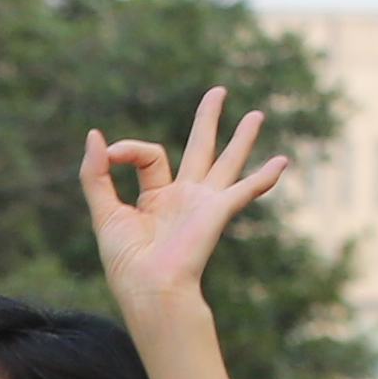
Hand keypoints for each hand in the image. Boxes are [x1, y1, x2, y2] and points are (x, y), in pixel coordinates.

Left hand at [81, 88, 285, 316]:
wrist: (148, 287)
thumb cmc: (125, 260)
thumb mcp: (104, 211)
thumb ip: (95, 174)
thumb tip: (95, 135)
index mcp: (157, 197)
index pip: (150, 155)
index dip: (129, 149)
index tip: (111, 153)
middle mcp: (184, 197)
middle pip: (200, 148)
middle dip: (208, 119)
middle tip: (218, 91)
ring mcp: (204, 204)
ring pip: (227, 161)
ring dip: (242, 138)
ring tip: (256, 115)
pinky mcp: (218, 211)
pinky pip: (244, 190)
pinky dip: (263, 177)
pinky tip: (282, 162)